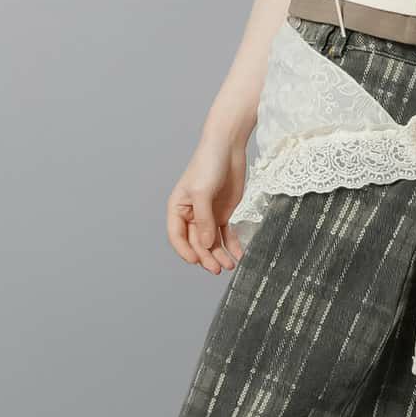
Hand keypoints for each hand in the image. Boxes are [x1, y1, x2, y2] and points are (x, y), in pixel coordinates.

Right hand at [167, 129, 249, 273]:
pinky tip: (238, 255)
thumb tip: (205, 244)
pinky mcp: (223, 212)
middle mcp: (191, 214)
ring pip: (211, 241)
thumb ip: (203, 220)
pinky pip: (226, 234)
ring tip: (230, 266)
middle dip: (206, 257)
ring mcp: (208, 214)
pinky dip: (232, 245)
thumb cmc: (208, 164)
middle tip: (217, 269)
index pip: (177, 236)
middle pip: (196, 242)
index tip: (196, 261)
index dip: (185, 251)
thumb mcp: (202, 193)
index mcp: (178, 208)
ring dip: (220, 255)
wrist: (229, 148)